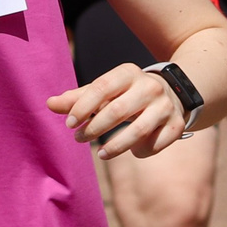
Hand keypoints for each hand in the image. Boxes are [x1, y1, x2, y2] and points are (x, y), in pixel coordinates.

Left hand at [48, 62, 187, 159]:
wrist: (173, 93)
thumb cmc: (127, 94)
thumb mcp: (105, 91)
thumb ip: (78, 98)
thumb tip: (49, 104)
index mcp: (128, 73)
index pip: (102, 88)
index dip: (83, 106)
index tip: (70, 124)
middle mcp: (149, 86)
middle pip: (118, 110)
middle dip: (95, 128)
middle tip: (79, 139)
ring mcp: (166, 105)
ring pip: (139, 131)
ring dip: (116, 146)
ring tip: (101, 154)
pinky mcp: (177, 124)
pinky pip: (155, 144)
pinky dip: (141, 151)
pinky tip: (133, 150)